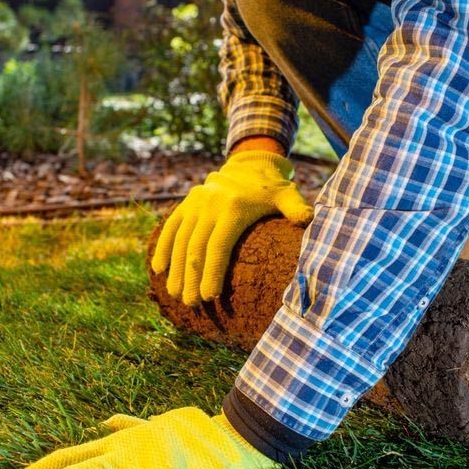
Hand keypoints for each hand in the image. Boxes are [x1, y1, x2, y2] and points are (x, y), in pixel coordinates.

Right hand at [151, 151, 312, 305]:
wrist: (249, 165)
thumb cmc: (272, 190)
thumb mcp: (287, 195)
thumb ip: (296, 208)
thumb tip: (309, 219)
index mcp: (233, 207)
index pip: (218, 245)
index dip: (212, 272)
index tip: (209, 296)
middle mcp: (209, 204)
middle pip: (196, 247)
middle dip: (192, 278)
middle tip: (192, 304)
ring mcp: (195, 203)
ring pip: (181, 240)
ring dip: (176, 269)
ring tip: (176, 294)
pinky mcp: (186, 204)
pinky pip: (171, 227)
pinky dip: (163, 248)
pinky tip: (159, 270)